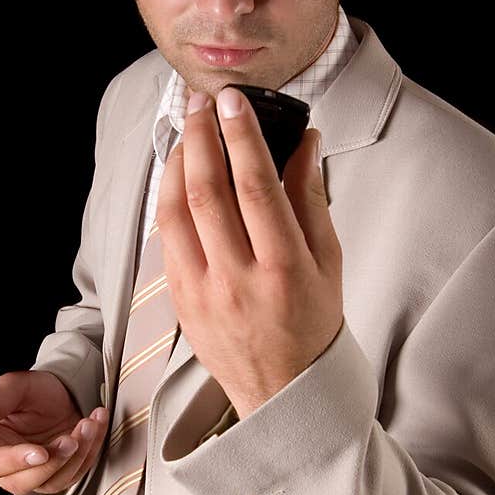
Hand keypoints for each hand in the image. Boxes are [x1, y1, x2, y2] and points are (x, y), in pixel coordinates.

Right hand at [0, 370, 109, 494]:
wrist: (63, 390)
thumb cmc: (33, 390)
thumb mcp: (12, 388)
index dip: (18, 461)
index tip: (40, 451)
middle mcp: (11, 465)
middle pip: (24, 483)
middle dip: (53, 461)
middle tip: (72, 436)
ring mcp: (37, 472)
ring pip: (54, 481)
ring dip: (77, 455)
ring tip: (89, 422)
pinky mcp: (62, 473)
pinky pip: (77, 473)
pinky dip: (91, 450)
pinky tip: (96, 423)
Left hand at [155, 85, 343, 418]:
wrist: (283, 392)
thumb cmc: (313, 325)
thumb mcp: (328, 262)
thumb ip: (312, 200)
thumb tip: (305, 141)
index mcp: (284, 269)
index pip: (257, 187)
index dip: (242, 138)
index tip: (234, 102)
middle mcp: (238, 280)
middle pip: (207, 192)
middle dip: (201, 137)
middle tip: (201, 102)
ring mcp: (202, 294)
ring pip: (175, 213)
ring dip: (176, 164)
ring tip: (186, 132)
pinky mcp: (180, 302)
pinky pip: (166, 240)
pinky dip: (168, 200)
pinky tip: (178, 177)